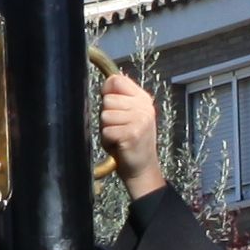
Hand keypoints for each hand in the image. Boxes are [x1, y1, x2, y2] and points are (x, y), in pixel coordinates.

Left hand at [96, 66, 166, 200]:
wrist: (142, 168)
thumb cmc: (129, 141)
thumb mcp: (129, 115)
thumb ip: (119, 99)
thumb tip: (106, 82)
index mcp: (142, 98)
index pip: (116, 80)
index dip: (107, 91)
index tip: (112, 107)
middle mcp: (144, 106)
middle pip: (107, 99)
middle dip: (106, 116)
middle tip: (118, 128)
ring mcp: (140, 119)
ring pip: (105, 115)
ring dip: (106, 129)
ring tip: (118, 137)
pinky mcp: (133, 133)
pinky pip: (106, 131)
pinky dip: (107, 141)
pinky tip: (118, 145)